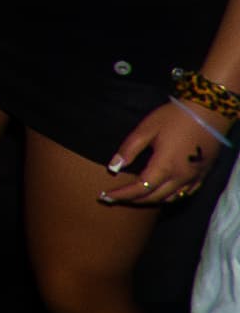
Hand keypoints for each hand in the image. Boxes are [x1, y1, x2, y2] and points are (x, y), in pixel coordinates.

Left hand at [99, 101, 226, 205]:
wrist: (208, 112)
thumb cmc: (174, 117)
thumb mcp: (147, 129)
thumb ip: (129, 149)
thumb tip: (113, 167)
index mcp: (165, 167)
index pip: (139, 189)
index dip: (121, 195)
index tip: (105, 196)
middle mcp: (181, 178)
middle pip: (154, 197)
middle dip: (132, 200)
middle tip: (113, 199)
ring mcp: (194, 178)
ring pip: (170, 198)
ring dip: (150, 200)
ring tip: (133, 197)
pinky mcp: (202, 175)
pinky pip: (185, 194)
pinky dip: (169, 197)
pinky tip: (160, 193)